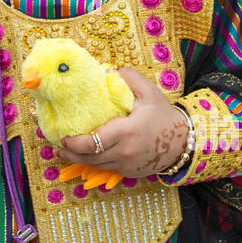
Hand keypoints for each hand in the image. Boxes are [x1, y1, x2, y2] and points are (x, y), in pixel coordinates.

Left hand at [56, 68, 188, 177]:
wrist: (184, 142)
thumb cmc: (164, 116)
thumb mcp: (149, 92)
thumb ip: (128, 78)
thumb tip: (107, 70)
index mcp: (127, 132)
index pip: (93, 143)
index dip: (74, 143)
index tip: (63, 137)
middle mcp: (124, 152)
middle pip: (89, 157)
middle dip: (70, 153)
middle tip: (57, 144)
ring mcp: (126, 165)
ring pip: (96, 165)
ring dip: (78, 159)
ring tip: (64, 151)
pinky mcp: (129, 172)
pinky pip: (106, 168)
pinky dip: (94, 162)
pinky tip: (85, 155)